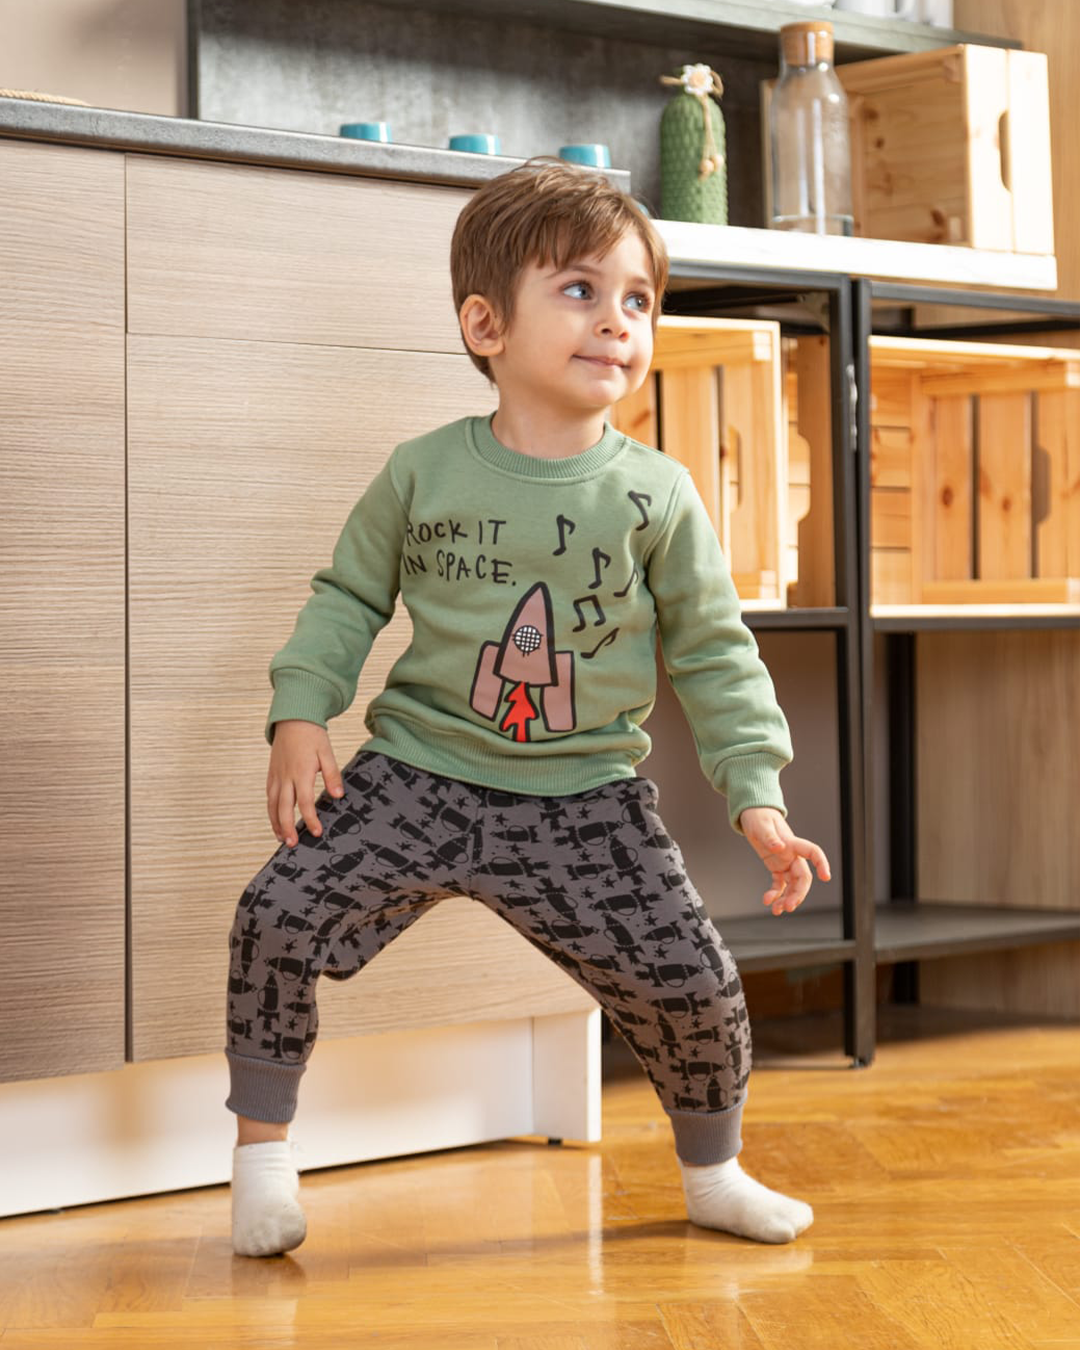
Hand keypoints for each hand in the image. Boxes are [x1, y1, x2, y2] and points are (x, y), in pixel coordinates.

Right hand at [267, 720, 344, 846]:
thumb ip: (332, 775)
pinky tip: (275, 820)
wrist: (293, 719)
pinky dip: (271, 811)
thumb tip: (338, 795)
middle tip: (292, 844)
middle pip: (284, 808)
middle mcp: (286, 777)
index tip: (317, 832)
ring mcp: (276, 776)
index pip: (305, 802)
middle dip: (287, 827)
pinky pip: (269, 796)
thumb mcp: (327, 752)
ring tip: (281, 838)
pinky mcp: (272, 774)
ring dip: (276, 823)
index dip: (311, 819)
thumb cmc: (312, 736)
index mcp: (301, 772)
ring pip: (273, 804)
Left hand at [739, 807, 830, 916]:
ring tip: (777, 910)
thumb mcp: (761, 825)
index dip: (821, 864)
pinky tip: (768, 901)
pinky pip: (780, 884)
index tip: (826, 877)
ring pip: (793, 885)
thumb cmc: (759, 817)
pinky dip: (775, 894)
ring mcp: (785, 862)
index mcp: (792, 843)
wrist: (753, 814)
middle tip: (788, 907)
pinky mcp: (776, 867)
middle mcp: (792, 855)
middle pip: (803, 877)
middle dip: (798, 894)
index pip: (813, 852)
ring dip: (787, 899)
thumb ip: (770, 837)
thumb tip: (779, 847)